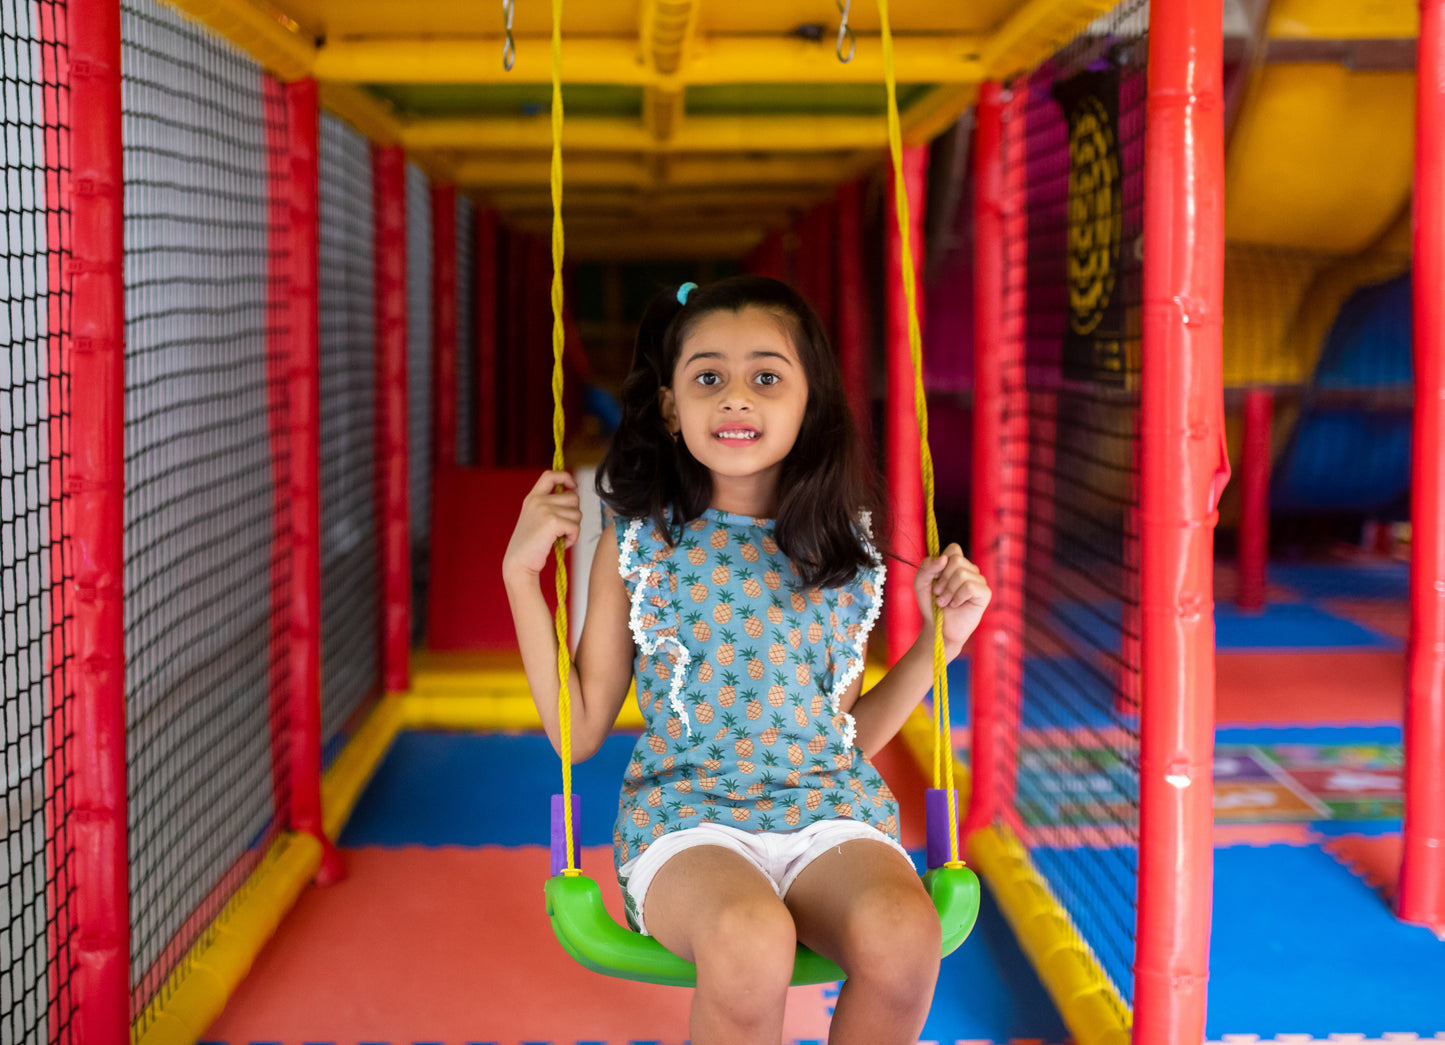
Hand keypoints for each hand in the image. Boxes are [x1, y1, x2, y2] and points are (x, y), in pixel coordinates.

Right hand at [502, 470, 581, 582]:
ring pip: (577, 514)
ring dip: (574, 528)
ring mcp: (544, 509)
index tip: (573, 487)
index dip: (566, 477)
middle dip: (574, 515)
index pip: (551, 475)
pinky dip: (573, 538)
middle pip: (573, 498)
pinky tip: (562, 544)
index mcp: (532, 498)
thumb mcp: (535, 518)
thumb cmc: (530, 546)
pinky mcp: (552, 522)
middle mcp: (538, 500)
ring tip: (560, 538)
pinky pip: (576, 527)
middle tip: (564, 529)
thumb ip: (550, 505)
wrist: (519, 564)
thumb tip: (575, 494)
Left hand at [913, 543, 991, 658]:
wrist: (939, 627)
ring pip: (962, 574)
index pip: (954, 549)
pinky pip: (970, 587)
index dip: (941, 562)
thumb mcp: (921, 583)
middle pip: (956, 560)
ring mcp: (979, 581)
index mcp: (956, 564)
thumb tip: (943, 558)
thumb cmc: (931, 604)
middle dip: (943, 579)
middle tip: (939, 593)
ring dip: (948, 591)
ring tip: (945, 602)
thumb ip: (927, 567)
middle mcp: (970, 570)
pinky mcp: (985, 593)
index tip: (935, 577)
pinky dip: (957, 597)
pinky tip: (955, 605)